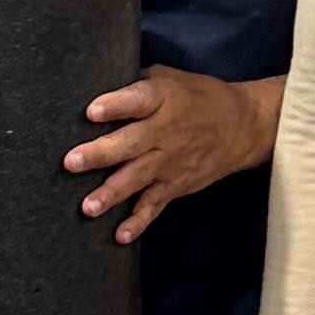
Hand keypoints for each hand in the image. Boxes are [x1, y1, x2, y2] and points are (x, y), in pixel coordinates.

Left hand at [69, 67, 267, 246]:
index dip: (115, 105)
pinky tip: (120, 236)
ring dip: (111, 194)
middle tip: (71, 162)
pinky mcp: (175, 186)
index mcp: (163, 99)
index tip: (91, 111)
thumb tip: (97, 80)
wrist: (242, 127)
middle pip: (130, 144)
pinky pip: (154, 206)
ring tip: (88, 207)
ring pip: (137, 178)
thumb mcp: (170, 78)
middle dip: (100, 154)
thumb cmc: (198, 97)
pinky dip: (138, 222)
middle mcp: (165, 132)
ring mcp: (169, 162)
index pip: (138, 101)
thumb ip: (135, 82)